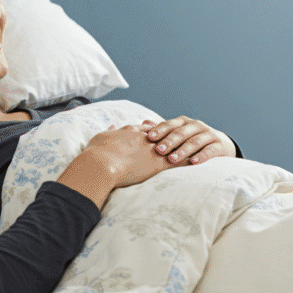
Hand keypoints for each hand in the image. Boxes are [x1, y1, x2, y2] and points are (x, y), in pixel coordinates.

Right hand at [57, 124, 185, 208]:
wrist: (100, 164)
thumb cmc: (96, 153)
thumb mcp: (100, 138)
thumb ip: (109, 132)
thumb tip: (111, 127)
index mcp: (130, 132)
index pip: (147, 129)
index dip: (154, 130)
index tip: (159, 131)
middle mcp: (144, 138)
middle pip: (164, 134)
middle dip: (173, 135)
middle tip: (182, 136)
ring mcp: (152, 150)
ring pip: (174, 145)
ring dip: (184, 146)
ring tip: (195, 148)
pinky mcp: (157, 163)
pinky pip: (177, 160)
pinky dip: (187, 160)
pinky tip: (196, 162)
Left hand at [142, 116, 235, 164]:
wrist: (221, 145)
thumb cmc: (192, 141)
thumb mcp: (178, 134)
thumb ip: (163, 130)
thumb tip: (144, 123)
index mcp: (183, 122)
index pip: (170, 125)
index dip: (160, 130)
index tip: (149, 137)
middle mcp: (196, 126)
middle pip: (181, 132)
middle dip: (169, 141)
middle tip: (159, 150)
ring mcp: (209, 135)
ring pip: (194, 141)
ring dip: (183, 150)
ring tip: (172, 159)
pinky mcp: (220, 146)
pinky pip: (210, 150)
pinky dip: (201, 156)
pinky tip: (193, 162)